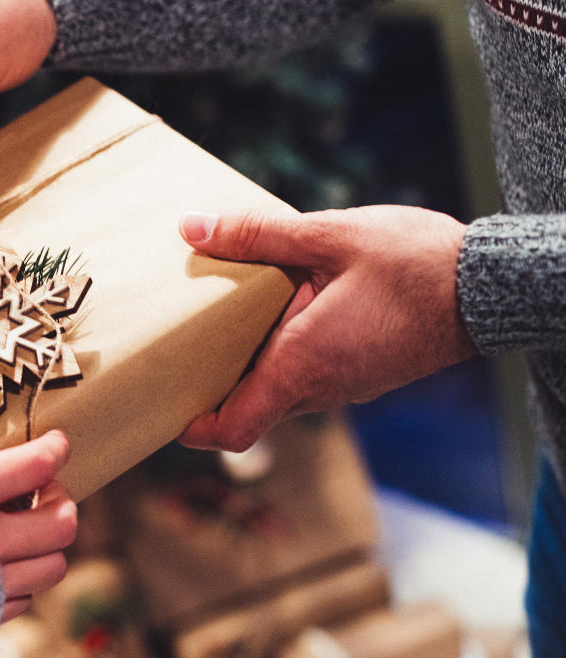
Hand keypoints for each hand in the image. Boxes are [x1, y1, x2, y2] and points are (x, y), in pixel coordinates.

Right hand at [0, 405, 75, 620]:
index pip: (35, 467)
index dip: (56, 450)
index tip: (56, 444)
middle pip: (62, 524)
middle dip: (60, 501)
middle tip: (39, 492)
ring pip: (51, 568)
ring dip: (45, 546)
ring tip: (19, 532)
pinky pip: (20, 603)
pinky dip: (17, 582)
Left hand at [176, 204, 478, 450]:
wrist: (493, 286)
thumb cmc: (416, 262)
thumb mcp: (330, 236)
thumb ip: (258, 235)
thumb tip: (192, 228)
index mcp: (302, 365)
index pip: (234, 429)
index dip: (193, 427)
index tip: (165, 404)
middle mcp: (321, 389)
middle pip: (249, 408)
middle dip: (212, 384)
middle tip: (178, 347)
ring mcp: (346, 387)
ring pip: (278, 392)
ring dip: (249, 366)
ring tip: (220, 321)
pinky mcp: (363, 374)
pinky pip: (308, 377)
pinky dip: (282, 356)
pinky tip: (276, 310)